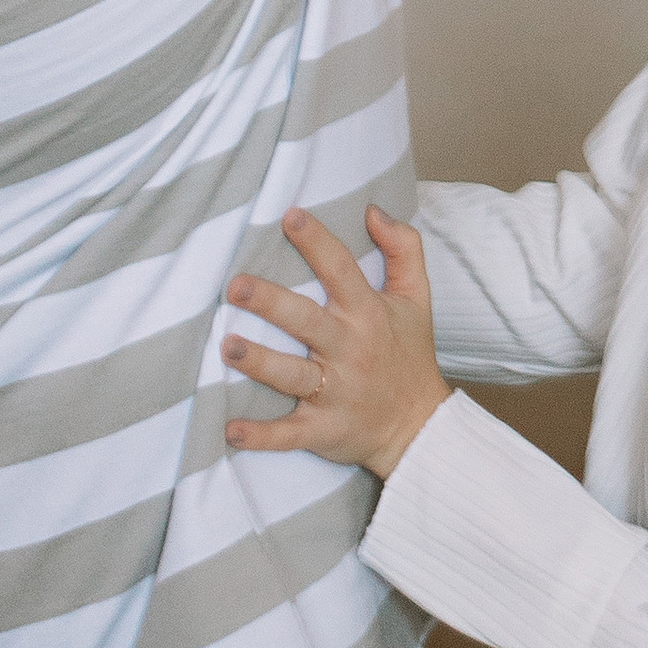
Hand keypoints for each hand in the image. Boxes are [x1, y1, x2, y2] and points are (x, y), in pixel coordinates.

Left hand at [220, 205, 447, 481]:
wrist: (420, 427)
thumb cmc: (410, 355)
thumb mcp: (417, 298)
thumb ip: (404, 249)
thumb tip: (374, 210)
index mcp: (368, 314)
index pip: (342, 270)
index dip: (317, 242)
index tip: (290, 216)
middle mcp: (350, 350)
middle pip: (306, 321)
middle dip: (271, 303)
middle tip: (235, 286)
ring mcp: (335, 392)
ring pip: (292, 375)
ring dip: (260, 363)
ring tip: (227, 347)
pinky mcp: (322, 429)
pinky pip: (288, 434)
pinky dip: (260, 436)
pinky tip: (230, 431)